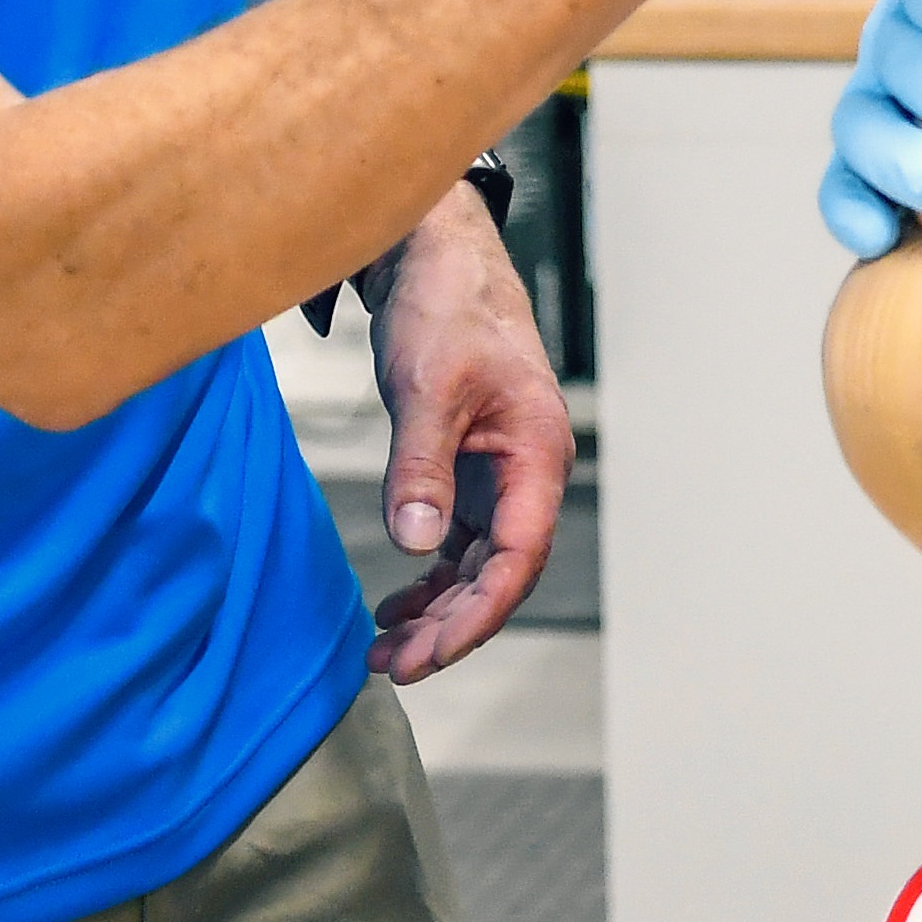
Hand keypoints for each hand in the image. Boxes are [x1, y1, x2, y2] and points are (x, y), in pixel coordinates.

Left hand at [364, 187, 573, 680]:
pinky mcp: (470, 464)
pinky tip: (395, 600)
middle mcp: (528, 471)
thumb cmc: (448, 306)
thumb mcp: (429, 387)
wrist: (438, 254)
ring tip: (383, 649)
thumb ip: (422, 467)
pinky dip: (430, 574)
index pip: (518, 559)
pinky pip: (458, 539)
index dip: (476, 616)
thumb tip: (413, 543)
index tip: (426, 655)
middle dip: (450, 626)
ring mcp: (500, 470)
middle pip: (501, 573)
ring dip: (438, 609)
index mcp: (538, 453)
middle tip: (391, 667)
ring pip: (479, 563)